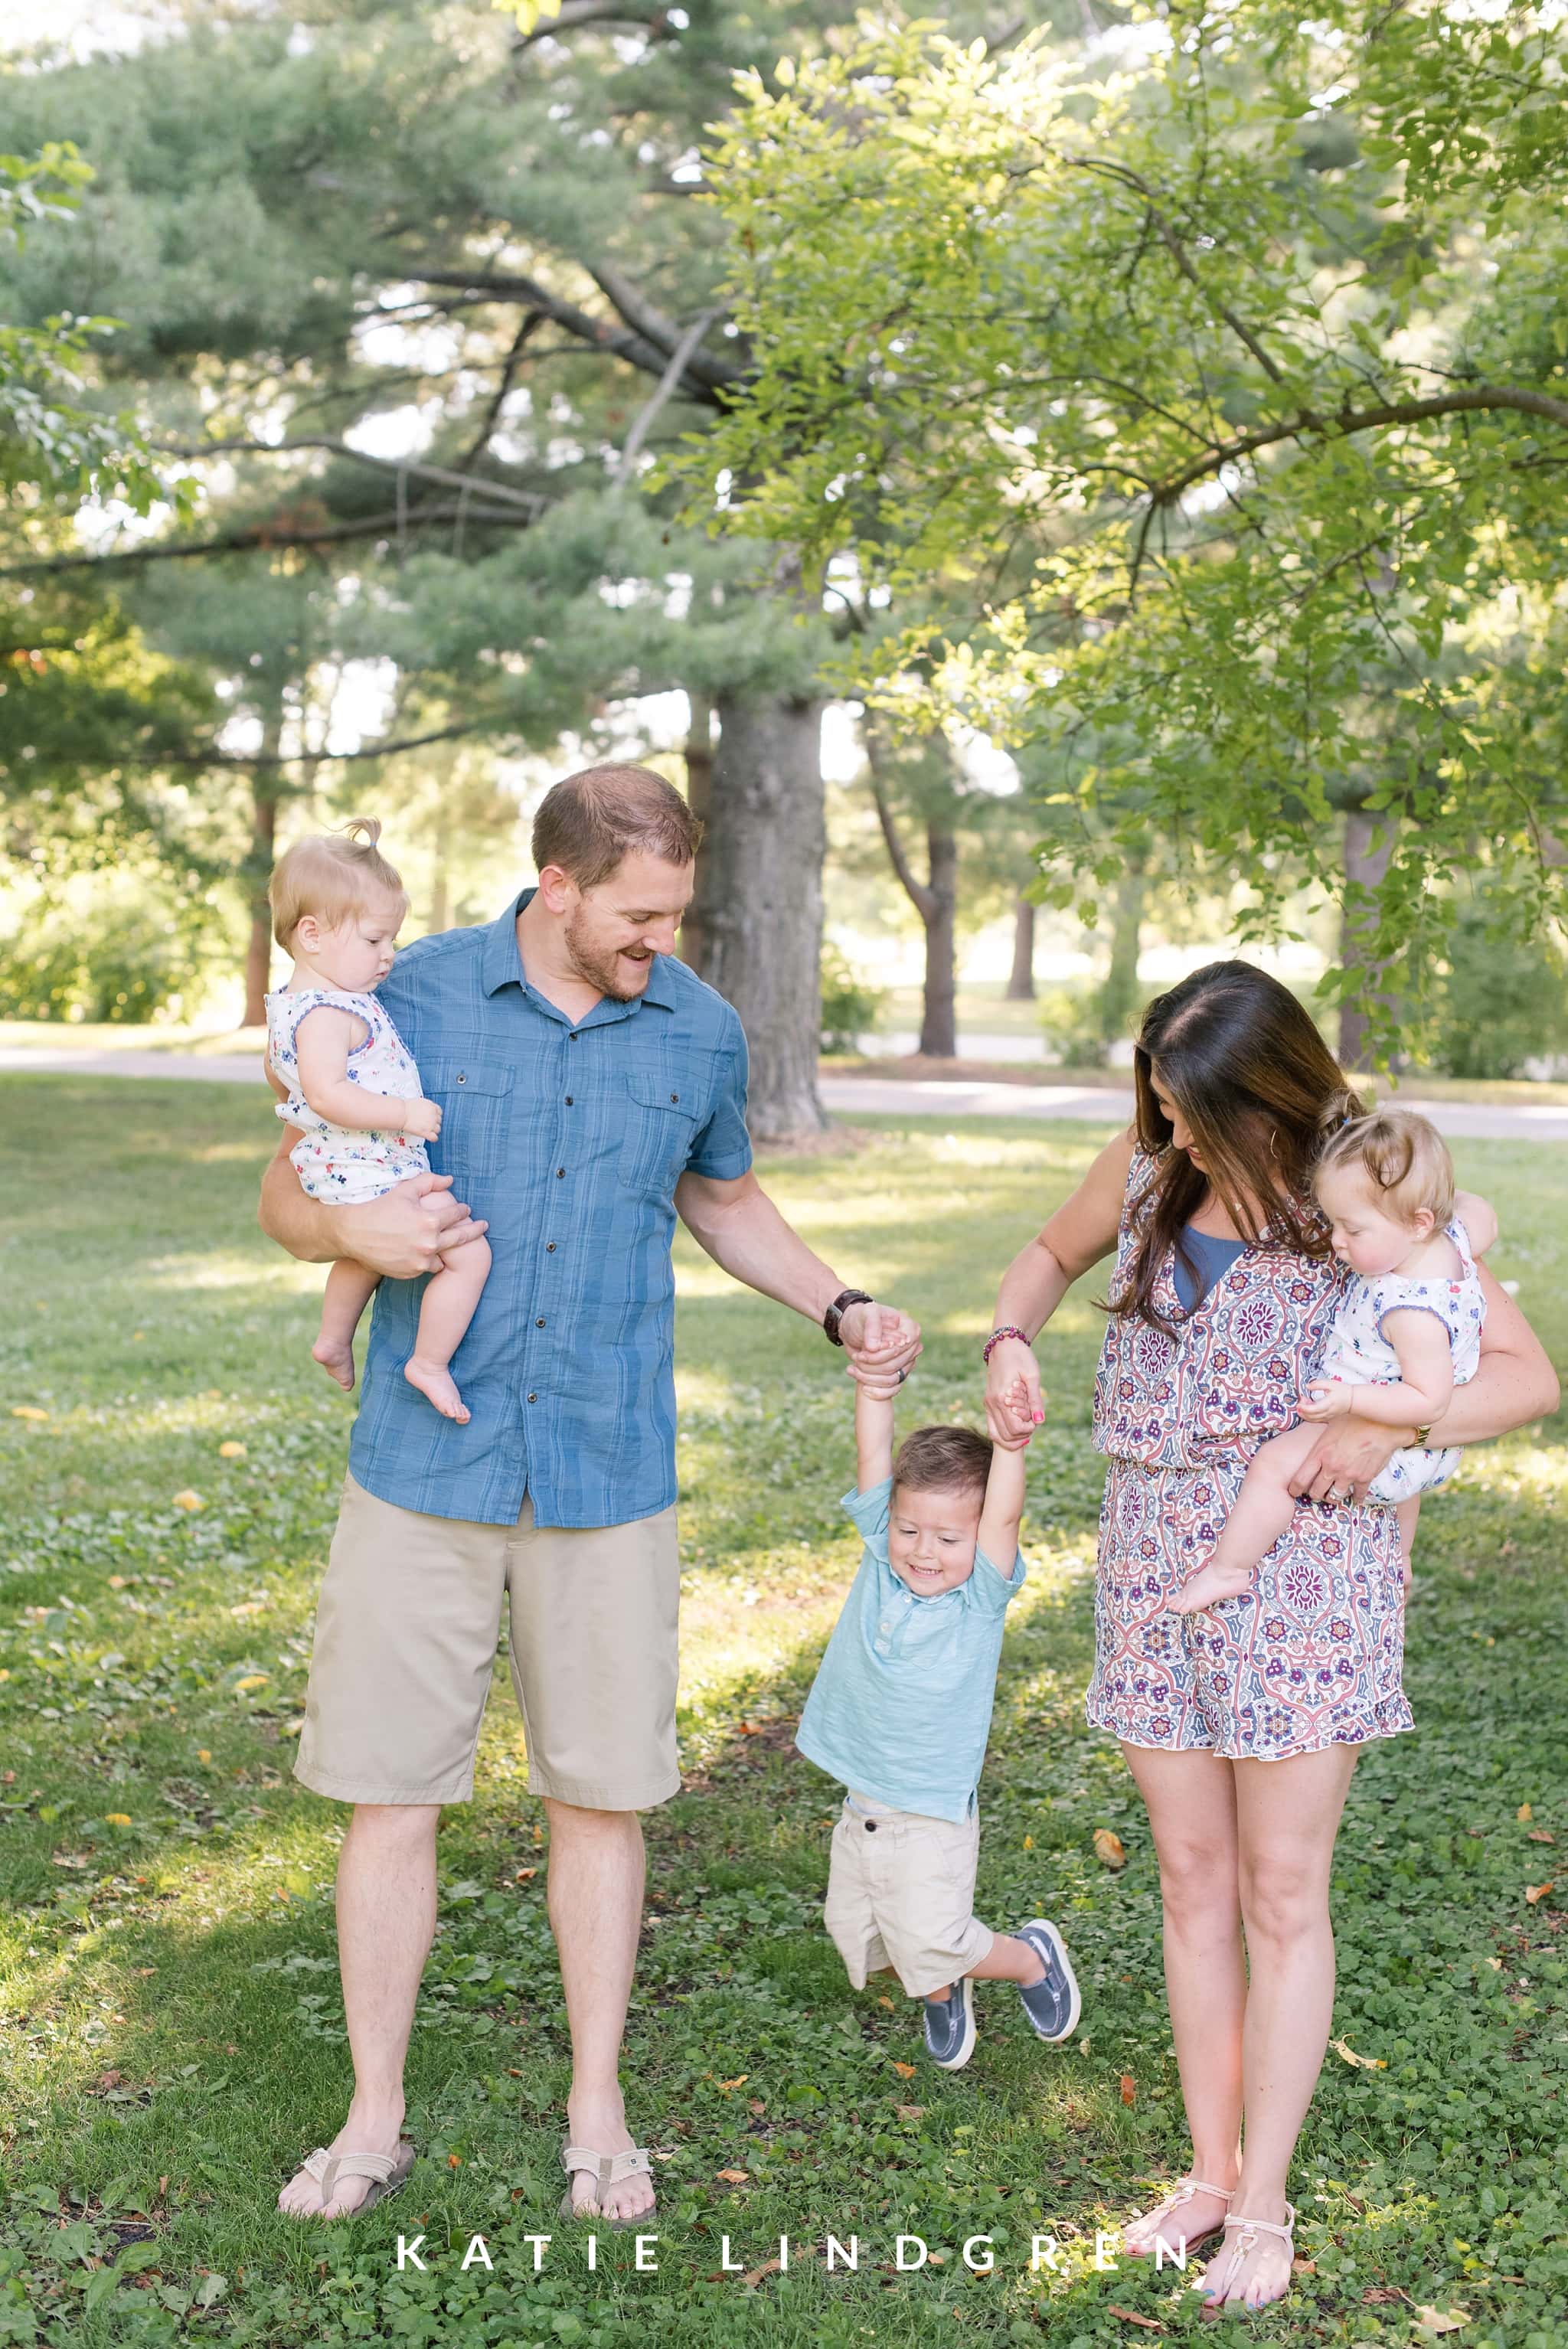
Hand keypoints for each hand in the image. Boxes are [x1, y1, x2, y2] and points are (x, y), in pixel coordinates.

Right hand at [328, 1171, 486, 1279]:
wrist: (352, 1233)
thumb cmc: (379, 1207)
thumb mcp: (404, 1190)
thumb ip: (430, 1182)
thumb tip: (450, 1180)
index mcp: (430, 1221)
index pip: (457, 1214)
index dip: (463, 1209)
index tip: (466, 1208)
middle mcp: (429, 1243)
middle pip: (461, 1237)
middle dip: (474, 1230)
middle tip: (484, 1226)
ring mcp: (420, 1261)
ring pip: (445, 1255)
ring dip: (448, 1248)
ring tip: (452, 1243)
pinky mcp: (411, 1272)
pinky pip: (429, 1266)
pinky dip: (430, 1259)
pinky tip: (429, 1252)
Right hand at [399, 1095, 442, 1141]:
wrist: (401, 1113)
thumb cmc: (406, 1108)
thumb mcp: (420, 1102)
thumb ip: (426, 1107)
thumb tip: (425, 1110)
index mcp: (432, 1106)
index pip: (439, 1112)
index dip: (435, 1115)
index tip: (431, 1117)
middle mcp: (434, 1115)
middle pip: (439, 1121)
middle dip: (433, 1122)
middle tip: (426, 1123)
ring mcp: (431, 1125)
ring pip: (438, 1130)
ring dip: (433, 1130)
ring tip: (426, 1130)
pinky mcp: (427, 1132)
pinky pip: (434, 1138)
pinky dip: (432, 1138)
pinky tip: (429, 1137)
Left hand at [841, 1301, 921, 1384]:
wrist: (853, 1329)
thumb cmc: (862, 1318)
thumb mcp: (866, 1314)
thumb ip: (872, 1326)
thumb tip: (874, 1347)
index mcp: (911, 1330)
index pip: (899, 1350)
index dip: (880, 1355)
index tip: (863, 1351)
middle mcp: (913, 1347)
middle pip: (894, 1365)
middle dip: (871, 1365)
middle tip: (855, 1358)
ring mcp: (907, 1362)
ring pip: (891, 1379)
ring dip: (869, 1378)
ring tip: (852, 1369)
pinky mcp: (899, 1374)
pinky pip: (893, 1390)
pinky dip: (877, 1392)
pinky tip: (863, 1388)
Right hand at [985, 1335, 1042, 1448]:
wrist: (1004, 1345)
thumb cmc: (1020, 1357)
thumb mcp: (1032, 1376)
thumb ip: (1035, 1400)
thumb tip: (1040, 1421)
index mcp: (1002, 1397)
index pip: (1014, 1427)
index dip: (1028, 1429)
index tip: (1036, 1419)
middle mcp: (991, 1403)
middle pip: (1005, 1435)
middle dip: (1021, 1434)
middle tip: (1032, 1423)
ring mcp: (988, 1404)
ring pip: (995, 1435)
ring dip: (1012, 1437)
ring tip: (1025, 1427)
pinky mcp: (988, 1403)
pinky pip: (992, 1426)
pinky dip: (1004, 1432)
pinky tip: (1017, 1426)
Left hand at [1287, 1414, 1409, 1505]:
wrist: (1382, 1424)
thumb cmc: (1354, 1418)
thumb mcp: (1329, 1419)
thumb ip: (1315, 1422)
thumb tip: (1302, 1410)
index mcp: (1320, 1453)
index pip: (1300, 1479)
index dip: (1294, 1488)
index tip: (1294, 1491)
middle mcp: (1332, 1467)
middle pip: (1316, 1492)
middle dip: (1314, 1494)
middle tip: (1315, 1492)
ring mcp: (1348, 1475)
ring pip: (1335, 1496)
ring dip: (1333, 1496)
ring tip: (1333, 1494)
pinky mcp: (1365, 1478)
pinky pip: (1357, 1495)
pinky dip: (1356, 1498)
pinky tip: (1355, 1497)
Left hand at [1299, 1380, 1353, 1422]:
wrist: (1352, 1400)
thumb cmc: (1343, 1391)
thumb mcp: (1330, 1383)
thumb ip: (1318, 1384)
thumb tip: (1307, 1386)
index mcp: (1329, 1403)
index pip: (1314, 1409)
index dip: (1304, 1408)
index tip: (1299, 1403)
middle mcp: (1328, 1412)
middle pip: (1311, 1416)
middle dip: (1302, 1410)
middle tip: (1301, 1401)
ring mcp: (1328, 1416)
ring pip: (1313, 1419)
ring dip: (1304, 1413)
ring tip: (1304, 1403)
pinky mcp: (1327, 1418)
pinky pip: (1316, 1420)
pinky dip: (1309, 1416)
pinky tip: (1309, 1408)